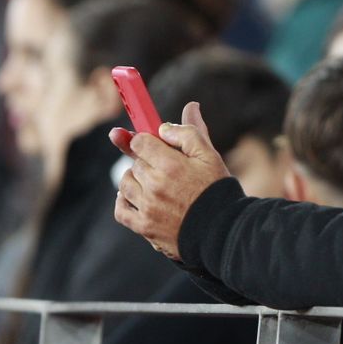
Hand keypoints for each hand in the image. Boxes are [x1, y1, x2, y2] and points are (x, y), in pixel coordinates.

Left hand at [113, 102, 232, 260]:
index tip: (151, 143)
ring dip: (135, 179)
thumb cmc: (217, 191)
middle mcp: (155, 185)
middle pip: (135, 162)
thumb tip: (182, 112)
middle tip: (164, 167)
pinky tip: (136, 197)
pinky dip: (123, 201)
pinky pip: (121, 209)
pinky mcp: (144, 227)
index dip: (146, 140)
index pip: (140, 141)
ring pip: (125, 183)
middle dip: (147, 161)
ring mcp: (147, 207)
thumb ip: (191, 132)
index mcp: (170, 164)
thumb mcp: (210, 156)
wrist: (222, 231)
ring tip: (153, 183)